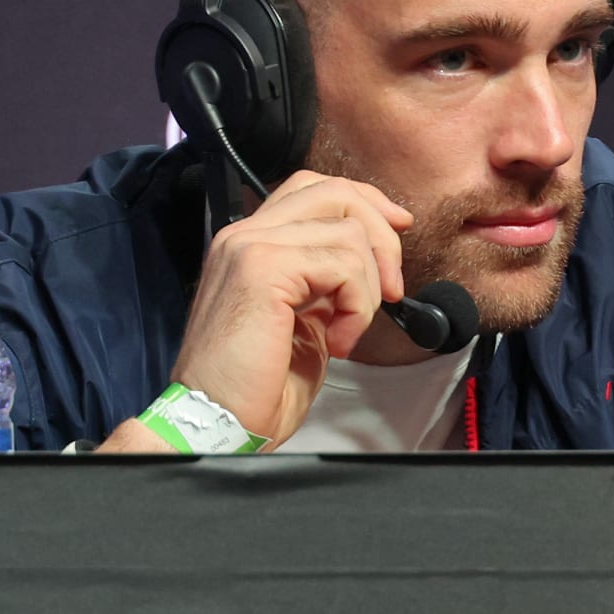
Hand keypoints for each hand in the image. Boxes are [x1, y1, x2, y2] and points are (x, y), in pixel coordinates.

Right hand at [167, 172, 411, 445]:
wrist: (216, 423)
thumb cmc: (254, 388)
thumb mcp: (303, 322)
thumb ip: (324, 283)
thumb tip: (372, 267)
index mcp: (250, 243)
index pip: (313, 189)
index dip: (364, 203)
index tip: (397, 231)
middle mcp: (244, 234)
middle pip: (334, 192)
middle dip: (380, 237)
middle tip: (392, 291)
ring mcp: (250, 246)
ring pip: (348, 231)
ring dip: (368, 289)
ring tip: (347, 331)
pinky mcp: (263, 269)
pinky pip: (343, 264)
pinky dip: (358, 306)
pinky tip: (338, 342)